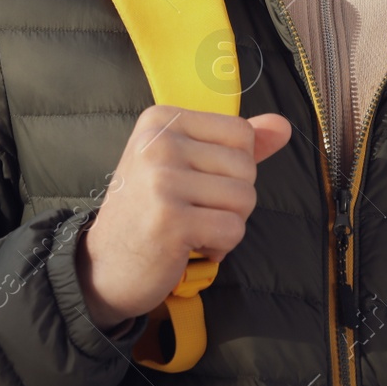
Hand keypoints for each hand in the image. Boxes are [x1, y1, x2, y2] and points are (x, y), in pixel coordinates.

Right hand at [75, 106, 291, 330]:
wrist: (104, 265)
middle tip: (192, 211)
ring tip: (191, 228)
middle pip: (246, 167)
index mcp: (161, 120)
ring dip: (226, 224)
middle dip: (232, 199)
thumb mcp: (185, 165)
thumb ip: (235, 144)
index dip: (233, 166)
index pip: (241, 132)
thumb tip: (282, 126)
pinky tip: (190, 246)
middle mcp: (158, 142)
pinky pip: (233, 230)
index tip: (197, 183)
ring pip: (244, 198)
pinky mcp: (171, 220)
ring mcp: (162, 180)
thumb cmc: (149, 210)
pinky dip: (220, 246)